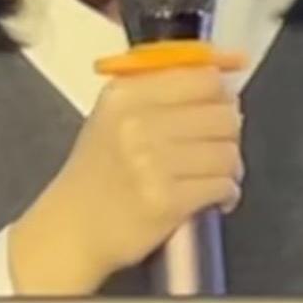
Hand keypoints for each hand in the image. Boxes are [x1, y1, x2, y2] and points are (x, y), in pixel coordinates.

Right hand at [6, 51, 245, 295]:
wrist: (71, 229)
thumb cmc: (98, 174)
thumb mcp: (114, 116)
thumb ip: (161, 91)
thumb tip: (222, 73)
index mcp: (126, 95)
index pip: (201, 77)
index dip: (224, 88)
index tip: (231, 98)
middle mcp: (137, 123)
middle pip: (222, 113)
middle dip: (230, 132)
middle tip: (219, 146)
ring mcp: (151, 163)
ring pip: (227, 151)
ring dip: (231, 166)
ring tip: (218, 176)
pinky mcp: (166, 200)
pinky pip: (222, 185)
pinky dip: (228, 193)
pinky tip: (216, 198)